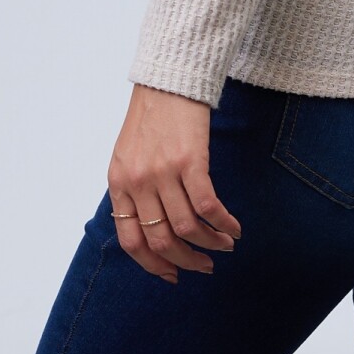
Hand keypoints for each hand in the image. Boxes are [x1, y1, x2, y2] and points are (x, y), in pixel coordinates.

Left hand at [107, 84, 242, 282]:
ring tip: (225, 245)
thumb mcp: (128, 154)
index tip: (173, 275)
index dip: (153, 264)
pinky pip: (207, 205)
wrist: (168, 78)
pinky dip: (223, 222)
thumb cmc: (150, 115)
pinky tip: (234, 227)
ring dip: (210, 244)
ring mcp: (163, 172)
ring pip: (188, 227)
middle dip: (186, 261)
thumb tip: (150, 224)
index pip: (131, 240)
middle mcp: (138, 182)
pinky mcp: (190, 160)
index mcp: (119, 183)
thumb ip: (133, 188)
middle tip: (205, 266)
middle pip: (162, 240)